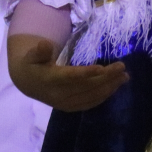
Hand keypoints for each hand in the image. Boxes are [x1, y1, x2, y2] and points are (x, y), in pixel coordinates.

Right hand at [9, 36, 128, 111]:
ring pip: (91, 96)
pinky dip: (104, 96)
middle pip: (86, 87)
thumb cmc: (32, 63)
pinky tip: (115, 88)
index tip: (102, 68)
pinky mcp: (70, 107)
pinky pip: (90, 103)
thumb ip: (39, 50)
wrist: (27, 83)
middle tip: (122, 67)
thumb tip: (44, 44)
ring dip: (109, 87)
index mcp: (49, 80)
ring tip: (124, 77)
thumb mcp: (32, 54)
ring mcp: (65, 103)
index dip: (86, 73)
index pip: (70, 77)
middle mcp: (58, 95)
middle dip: (106, 78)